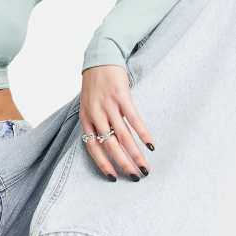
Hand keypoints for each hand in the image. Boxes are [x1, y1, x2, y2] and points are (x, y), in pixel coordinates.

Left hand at [80, 65, 154, 180]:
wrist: (101, 58)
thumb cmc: (95, 85)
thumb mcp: (88, 105)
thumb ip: (95, 123)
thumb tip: (107, 145)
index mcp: (86, 118)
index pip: (92, 147)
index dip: (102, 163)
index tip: (113, 177)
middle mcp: (95, 114)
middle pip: (109, 145)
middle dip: (123, 163)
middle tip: (135, 176)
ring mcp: (108, 105)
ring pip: (123, 135)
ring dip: (135, 153)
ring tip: (145, 166)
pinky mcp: (121, 96)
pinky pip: (133, 119)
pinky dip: (143, 133)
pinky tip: (150, 145)